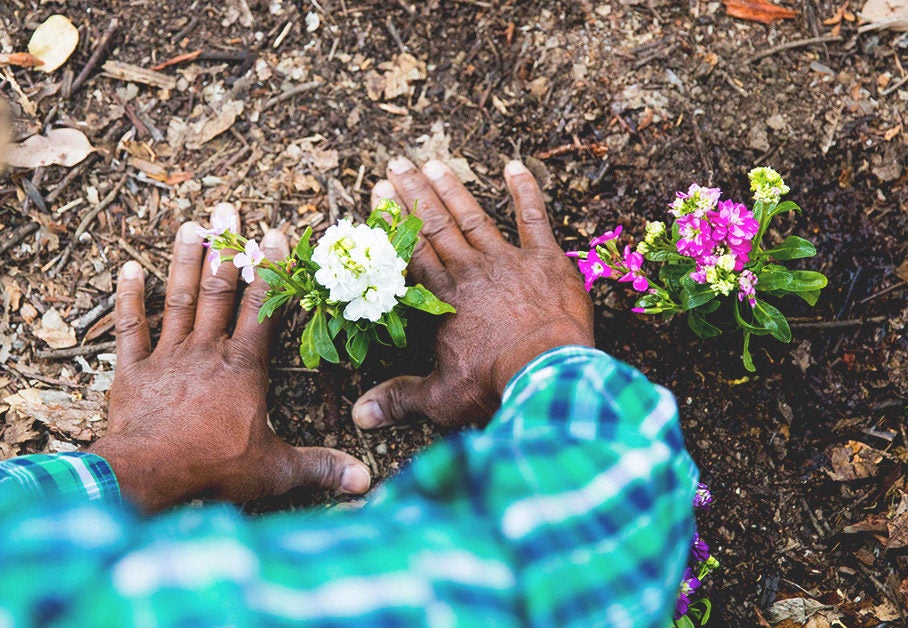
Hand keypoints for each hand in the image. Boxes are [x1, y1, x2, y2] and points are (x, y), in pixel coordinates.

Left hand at [90, 204, 370, 512]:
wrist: (151, 473)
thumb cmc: (215, 468)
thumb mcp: (276, 470)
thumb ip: (319, 467)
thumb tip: (364, 482)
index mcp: (244, 367)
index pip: (263, 309)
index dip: (270, 271)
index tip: (273, 234)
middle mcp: (207, 350)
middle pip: (218, 290)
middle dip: (225, 248)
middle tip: (226, 209)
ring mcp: (168, 356)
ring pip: (178, 298)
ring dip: (183, 260)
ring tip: (189, 224)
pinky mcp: (132, 371)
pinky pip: (131, 328)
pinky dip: (129, 298)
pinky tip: (129, 269)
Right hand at [352, 158, 593, 429]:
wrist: (546, 376)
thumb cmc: (491, 386)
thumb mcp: (439, 397)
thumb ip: (399, 399)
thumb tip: (360, 418)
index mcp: (442, 297)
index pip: (411, 249)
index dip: (394, 219)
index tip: (379, 190)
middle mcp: (470, 269)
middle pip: (436, 225)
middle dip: (414, 192)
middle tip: (396, 162)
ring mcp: (508, 260)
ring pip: (474, 217)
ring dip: (454, 189)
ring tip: (435, 163)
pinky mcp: (546, 261)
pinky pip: (533, 219)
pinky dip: (525, 192)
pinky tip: (515, 167)